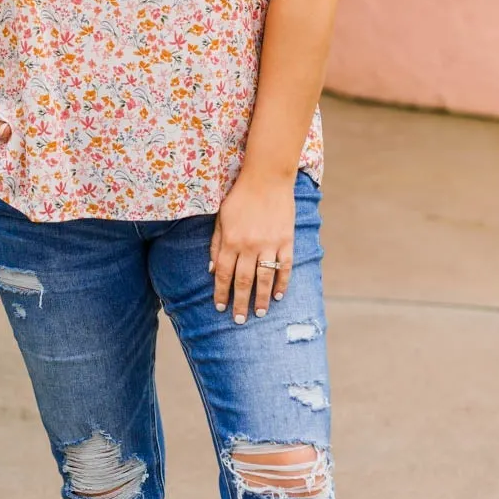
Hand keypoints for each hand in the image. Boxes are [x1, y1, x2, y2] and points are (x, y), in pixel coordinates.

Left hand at [208, 174, 295, 322]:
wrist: (267, 178)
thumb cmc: (240, 198)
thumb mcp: (221, 218)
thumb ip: (216, 245)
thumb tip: (212, 271)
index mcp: (231, 241)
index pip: (224, 274)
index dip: (221, 293)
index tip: (220, 307)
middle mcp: (249, 246)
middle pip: (243, 281)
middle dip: (240, 303)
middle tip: (239, 320)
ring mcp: (269, 245)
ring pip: (265, 279)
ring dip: (262, 299)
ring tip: (260, 313)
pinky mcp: (286, 241)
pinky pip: (285, 267)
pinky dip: (283, 283)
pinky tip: (280, 295)